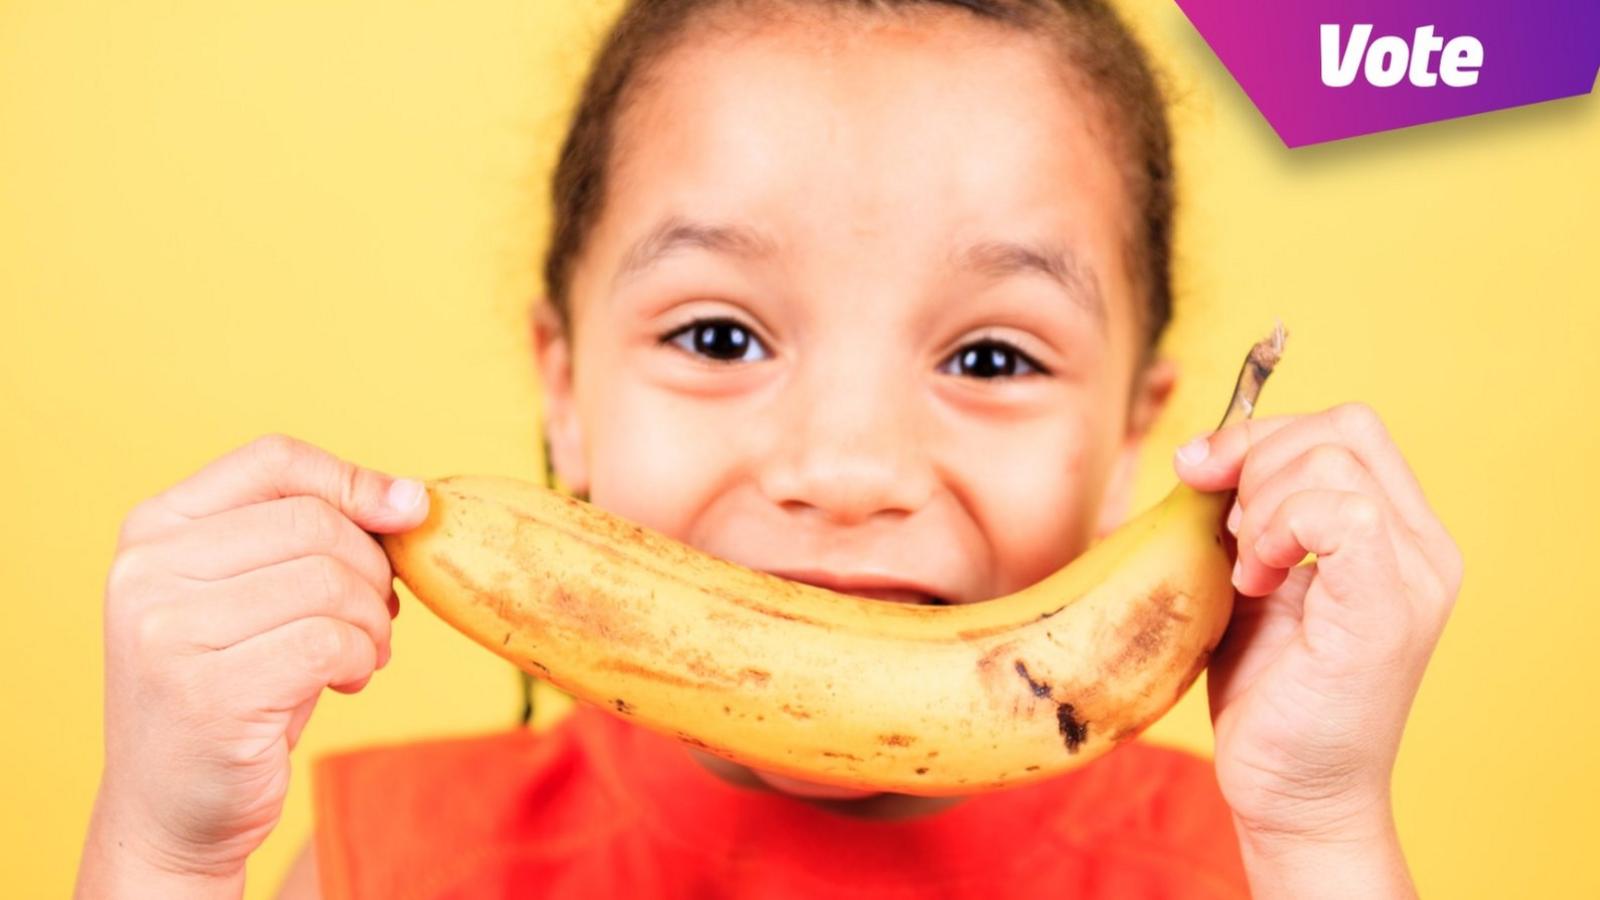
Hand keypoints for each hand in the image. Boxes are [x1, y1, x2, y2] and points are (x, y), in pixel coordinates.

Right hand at [78, 435, 428, 896]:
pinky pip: (330, 641)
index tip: (408, 513)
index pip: (274, 460)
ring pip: (330, 581)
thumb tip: (411, 497)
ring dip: (373, 621)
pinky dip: (362, 656)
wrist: (173, 808)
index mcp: (154, 529)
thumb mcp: (256, 593)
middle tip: (377, 615)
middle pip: (315, 521)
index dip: (355, 480)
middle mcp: (147, 570)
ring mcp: (168, 632)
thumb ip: (312, 535)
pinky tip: (348, 679)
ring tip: (363, 652)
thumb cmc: (235, 685)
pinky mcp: (208, 692)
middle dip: (373, 569)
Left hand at [1173, 404, 1460, 870]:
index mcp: (1398, 535)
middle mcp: (1422, 549)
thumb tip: (1204, 452)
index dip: (1261, 433)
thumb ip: (1249, 515)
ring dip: (1262, 505)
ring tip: (1249, 573)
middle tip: (1227, 532)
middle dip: (1255, 460)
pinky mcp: (1384, 609)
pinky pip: (1340, 512)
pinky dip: (1278, 529)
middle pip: (1340, 429)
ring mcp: (1412, 577)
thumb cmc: (1271, 695)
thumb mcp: (1252, 579)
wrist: (1290, 793)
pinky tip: (1258, 581)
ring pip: (1332, 460)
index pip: (1346, 428)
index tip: (1200, 473)